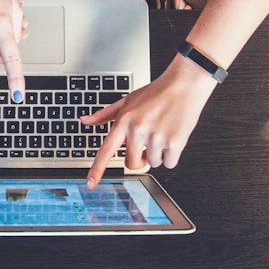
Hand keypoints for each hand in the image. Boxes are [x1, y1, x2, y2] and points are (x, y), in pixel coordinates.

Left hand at [82, 56, 216, 187]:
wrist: (183, 85)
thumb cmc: (155, 93)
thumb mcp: (126, 101)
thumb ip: (104, 115)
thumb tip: (85, 121)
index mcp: (124, 121)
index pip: (106, 150)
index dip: (97, 169)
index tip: (90, 183)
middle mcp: (138, 130)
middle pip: (132, 163)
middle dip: (140, 158)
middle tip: (147, 141)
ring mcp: (156, 137)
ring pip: (153, 163)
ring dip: (158, 153)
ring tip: (162, 131)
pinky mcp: (174, 143)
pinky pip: (169, 163)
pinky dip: (172, 155)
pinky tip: (172, 136)